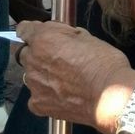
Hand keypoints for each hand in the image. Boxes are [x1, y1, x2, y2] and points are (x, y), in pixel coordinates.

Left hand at [17, 20, 132, 127]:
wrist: (110, 97)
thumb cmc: (104, 64)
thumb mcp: (89, 37)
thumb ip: (66, 34)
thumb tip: (61, 35)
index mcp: (44, 39)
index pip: (24, 29)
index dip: (33, 31)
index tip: (40, 34)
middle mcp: (32, 60)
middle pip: (26, 53)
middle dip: (39, 53)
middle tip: (61, 58)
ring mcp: (33, 84)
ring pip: (31, 75)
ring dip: (42, 74)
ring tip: (66, 79)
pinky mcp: (38, 104)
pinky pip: (36, 95)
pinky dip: (46, 94)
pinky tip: (63, 94)